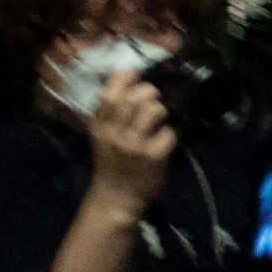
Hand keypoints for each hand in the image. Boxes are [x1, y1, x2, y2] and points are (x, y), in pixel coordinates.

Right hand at [88, 70, 175, 207]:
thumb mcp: (103, 138)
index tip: (135, 73)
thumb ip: (111, 115)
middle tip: (154, 98)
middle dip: (149, 91)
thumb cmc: (112, 164)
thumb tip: (132, 84)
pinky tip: (167, 138)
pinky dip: (172, 132)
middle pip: (134, 98)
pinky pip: (169, 132)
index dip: (124, 78)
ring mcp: (134, 145)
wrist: (116, 198)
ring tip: (161, 119)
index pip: (109, 94)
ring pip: (153, 110)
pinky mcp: (154, 156)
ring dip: (162, 110)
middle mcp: (114, 133)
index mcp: (99, 126)